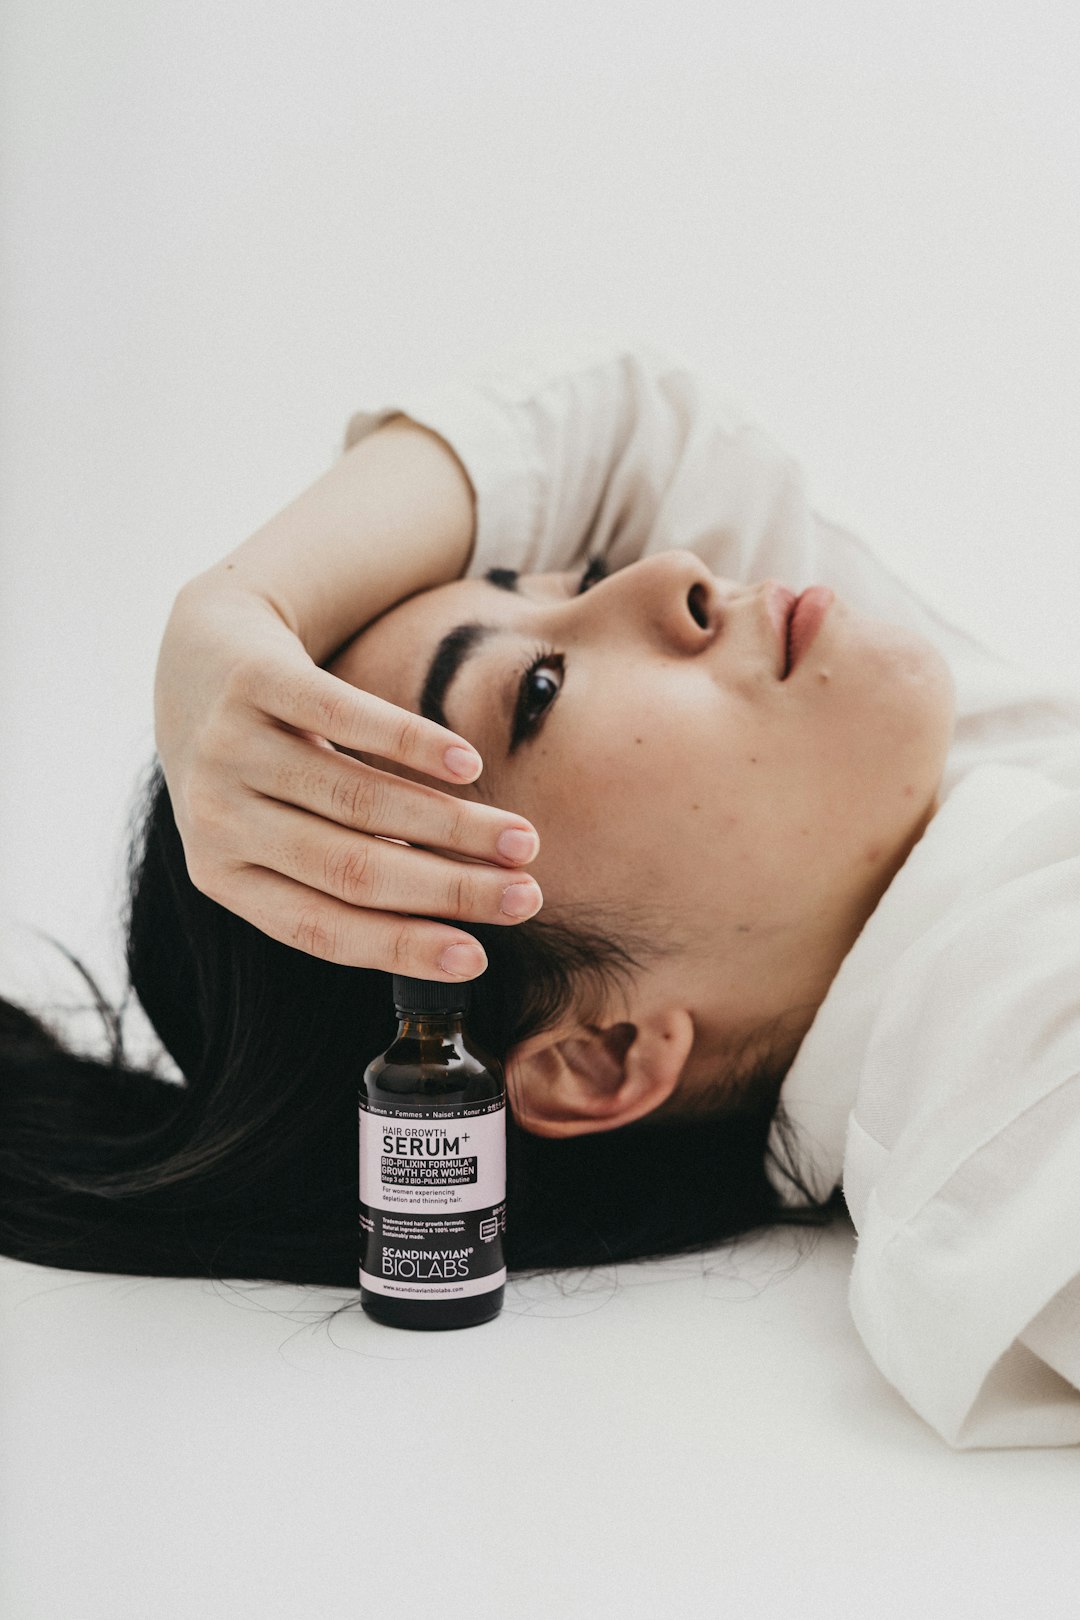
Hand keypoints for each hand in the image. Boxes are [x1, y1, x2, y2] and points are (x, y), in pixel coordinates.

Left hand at [153, 581, 541, 979]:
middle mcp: (217, 817)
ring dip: (453, 826)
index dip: (402, 947)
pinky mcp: (253, 680)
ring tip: (521, 839)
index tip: (476, 959)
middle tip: (525, 898)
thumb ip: (338, 874)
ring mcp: (230, 747)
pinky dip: (413, 743)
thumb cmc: (260, 764)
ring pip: (359, 799)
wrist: (200, 651)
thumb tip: (452, 928)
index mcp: (221, 875)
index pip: (319, 928)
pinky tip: (468, 766)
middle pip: (352, 868)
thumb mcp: (274, 830)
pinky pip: (344, 715)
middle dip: (450, 890)